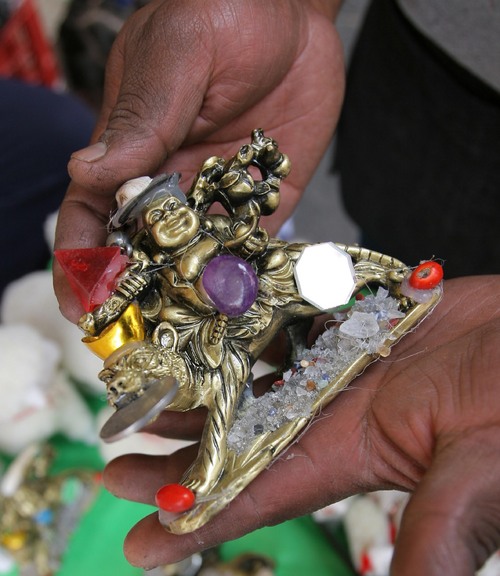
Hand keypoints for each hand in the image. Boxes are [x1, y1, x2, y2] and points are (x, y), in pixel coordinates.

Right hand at [54, 0, 343, 320]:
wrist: (294, 9)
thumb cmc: (221, 11)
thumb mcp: (176, 55)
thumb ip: (140, 116)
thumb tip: (87, 172)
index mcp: (128, 151)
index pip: (91, 216)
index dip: (80, 263)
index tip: (82, 305)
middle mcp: (167, 186)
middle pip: (140, 256)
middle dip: (135, 301)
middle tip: (142, 345)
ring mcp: (215, 200)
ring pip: (193, 265)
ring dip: (189, 304)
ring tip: (193, 343)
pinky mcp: (262, 205)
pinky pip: (250, 254)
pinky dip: (246, 285)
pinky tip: (246, 314)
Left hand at [103, 275, 499, 575]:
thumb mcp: (483, 475)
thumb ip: (446, 539)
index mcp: (350, 455)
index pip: (256, 497)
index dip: (196, 521)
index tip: (135, 543)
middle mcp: (335, 413)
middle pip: (237, 438)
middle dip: (176, 452)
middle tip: (113, 454)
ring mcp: (344, 364)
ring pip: (255, 373)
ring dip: (201, 380)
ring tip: (147, 380)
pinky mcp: (360, 320)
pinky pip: (294, 315)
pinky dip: (255, 313)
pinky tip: (214, 306)